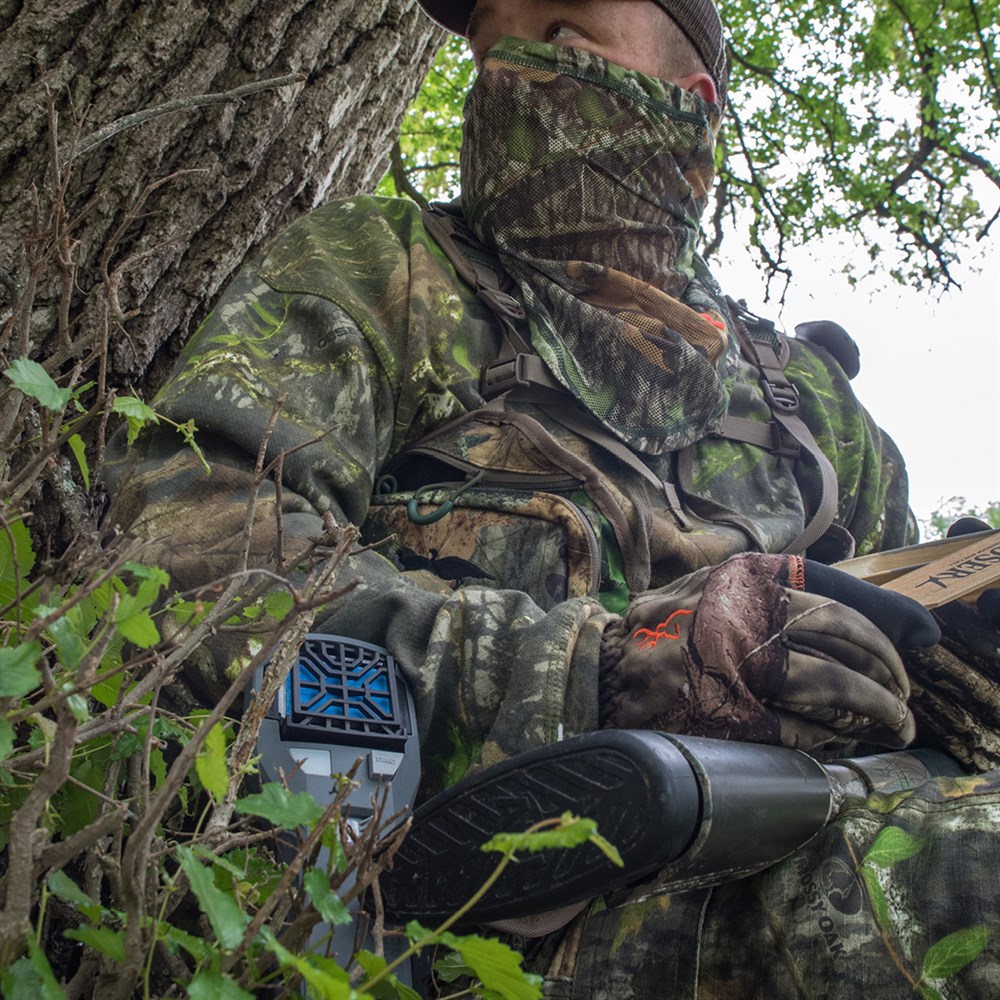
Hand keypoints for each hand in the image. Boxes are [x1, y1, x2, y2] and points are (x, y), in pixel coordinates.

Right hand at [599, 553, 938, 749]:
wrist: (598, 674)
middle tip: (901, 690)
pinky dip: (827, 734)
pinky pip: (799, 726)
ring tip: (893, 722)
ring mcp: (737, 665)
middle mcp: (744, 614)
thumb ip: (763, 591)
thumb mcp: (710, 590)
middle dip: (886, 666)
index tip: (911, 640)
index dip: (883, 622)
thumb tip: (840, 614)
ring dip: (875, 706)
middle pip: (844, 636)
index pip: (836, 595)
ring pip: (833, 683)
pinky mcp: (729, 714)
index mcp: (743, 580)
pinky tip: (839, 738)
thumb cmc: (657, 633)